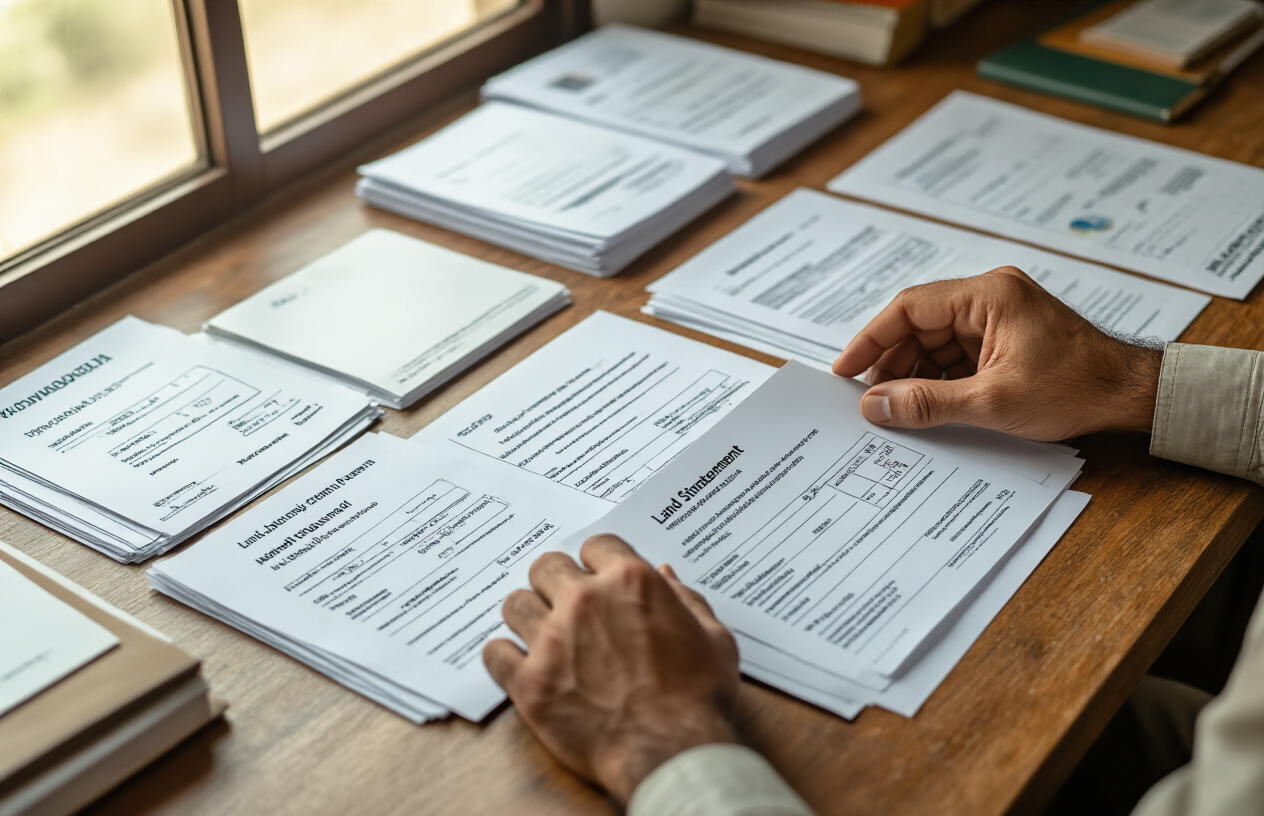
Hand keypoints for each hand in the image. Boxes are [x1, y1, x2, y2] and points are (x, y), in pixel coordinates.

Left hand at [483, 534, 739, 803]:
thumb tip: (666, 576)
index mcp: (630, 582)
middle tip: (565, 603)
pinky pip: (495, 653)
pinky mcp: (530, 683)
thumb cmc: (698, 698)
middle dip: (555, 582)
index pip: (595, 545)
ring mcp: (552, 641)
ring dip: (528, 615)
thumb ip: (687, 599)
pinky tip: (520, 664)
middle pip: (546, 566)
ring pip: (515, 604)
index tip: (598, 578)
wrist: (673, 751)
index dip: (597, 562)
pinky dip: (504, 657)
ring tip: (542, 634)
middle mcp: (585, 602)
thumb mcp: (713, 638)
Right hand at [832, 267, 1162, 440]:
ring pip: (936, 342)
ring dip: (914, 375)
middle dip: (892, 364)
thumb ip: (927, 403)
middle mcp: (990, 296)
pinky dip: (939, 378)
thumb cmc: (1076, 388)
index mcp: (987, 295)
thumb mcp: (991, 402)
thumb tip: (876, 406)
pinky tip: (926, 405)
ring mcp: (999, 316)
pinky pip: (957, 354)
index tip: (846, 369)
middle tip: (870, 400)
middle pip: (919, 325)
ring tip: (897, 409)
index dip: (871, 339)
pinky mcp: (1006, 338)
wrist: (1131, 396)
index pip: (909, 308)